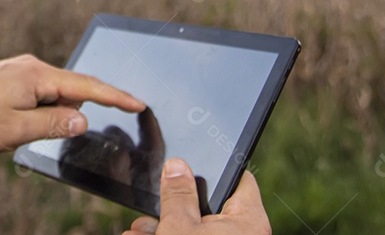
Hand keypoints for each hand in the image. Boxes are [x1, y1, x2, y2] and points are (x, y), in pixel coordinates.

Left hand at [0, 54, 143, 152]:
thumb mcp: (17, 130)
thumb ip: (54, 124)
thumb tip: (84, 120)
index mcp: (36, 75)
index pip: (86, 86)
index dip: (115, 96)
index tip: (138, 103)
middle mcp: (31, 65)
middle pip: (72, 88)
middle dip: (77, 110)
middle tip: (56, 126)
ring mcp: (20, 68)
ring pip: (54, 92)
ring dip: (52, 113)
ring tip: (17, 128)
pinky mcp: (11, 74)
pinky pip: (39, 90)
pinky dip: (41, 107)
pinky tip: (20, 121)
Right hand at [124, 159, 269, 234]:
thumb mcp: (180, 228)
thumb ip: (177, 194)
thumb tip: (178, 165)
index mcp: (248, 219)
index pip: (239, 179)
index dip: (215, 166)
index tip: (190, 158)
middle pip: (210, 207)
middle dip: (173, 206)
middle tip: (149, 208)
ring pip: (197, 231)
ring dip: (164, 229)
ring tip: (136, 232)